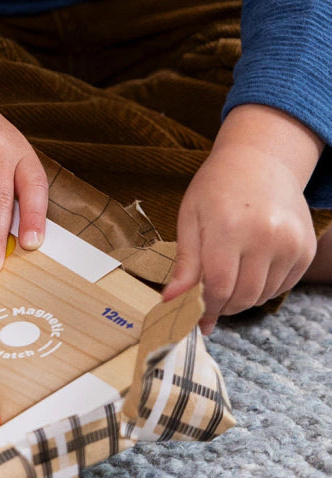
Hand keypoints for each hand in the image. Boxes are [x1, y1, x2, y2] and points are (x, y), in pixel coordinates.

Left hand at [162, 104, 319, 332]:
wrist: (260, 161)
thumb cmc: (217, 187)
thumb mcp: (190, 217)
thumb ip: (185, 264)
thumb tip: (171, 303)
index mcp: (229, 228)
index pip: (217, 287)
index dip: (202, 307)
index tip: (190, 317)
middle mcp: (266, 237)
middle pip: (242, 297)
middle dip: (221, 307)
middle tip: (207, 303)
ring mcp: (291, 244)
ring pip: (262, 295)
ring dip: (241, 299)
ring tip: (226, 280)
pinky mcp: (305, 250)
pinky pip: (281, 287)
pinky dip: (262, 288)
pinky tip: (248, 270)